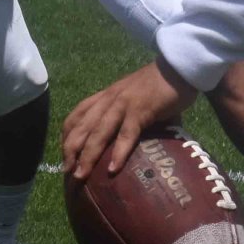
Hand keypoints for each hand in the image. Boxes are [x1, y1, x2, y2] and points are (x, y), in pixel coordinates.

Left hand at [61, 56, 198, 180]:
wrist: (178, 68)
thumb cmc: (159, 85)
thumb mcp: (134, 97)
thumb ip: (128, 116)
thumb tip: (131, 143)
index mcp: (106, 95)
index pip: (77, 114)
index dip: (67, 135)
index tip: (65, 155)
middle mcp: (109, 99)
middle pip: (82, 126)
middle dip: (70, 150)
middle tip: (66, 171)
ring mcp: (123, 104)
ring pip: (99, 132)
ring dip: (88, 155)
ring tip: (81, 175)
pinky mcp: (140, 110)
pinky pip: (126, 134)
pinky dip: (118, 152)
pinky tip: (113, 169)